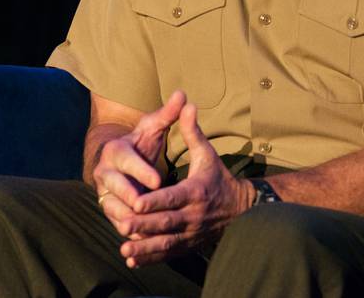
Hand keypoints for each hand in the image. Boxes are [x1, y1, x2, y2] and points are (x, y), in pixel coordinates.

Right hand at [93, 90, 185, 234]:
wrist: (123, 161)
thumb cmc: (142, 142)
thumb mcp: (154, 127)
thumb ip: (168, 113)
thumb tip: (183, 94)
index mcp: (116, 149)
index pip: (126, 160)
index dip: (141, 170)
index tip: (158, 180)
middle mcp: (104, 171)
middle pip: (113, 185)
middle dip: (129, 196)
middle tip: (146, 206)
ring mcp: (104, 191)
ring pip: (111, 206)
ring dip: (125, 217)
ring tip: (142, 227)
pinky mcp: (108, 208)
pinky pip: (115, 221)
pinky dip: (126, 229)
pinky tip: (140, 239)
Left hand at [117, 103, 255, 267]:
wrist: (240, 209)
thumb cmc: (218, 177)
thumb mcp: (207, 154)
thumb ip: (192, 132)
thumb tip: (187, 104)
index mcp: (195, 191)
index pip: (173, 197)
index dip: (155, 201)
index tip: (137, 202)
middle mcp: (193, 215)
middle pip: (166, 222)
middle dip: (143, 225)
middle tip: (122, 224)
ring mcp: (190, 233)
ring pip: (165, 242)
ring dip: (144, 247)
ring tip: (124, 249)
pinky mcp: (187, 245)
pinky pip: (167, 254)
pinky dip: (150, 258)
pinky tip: (131, 259)